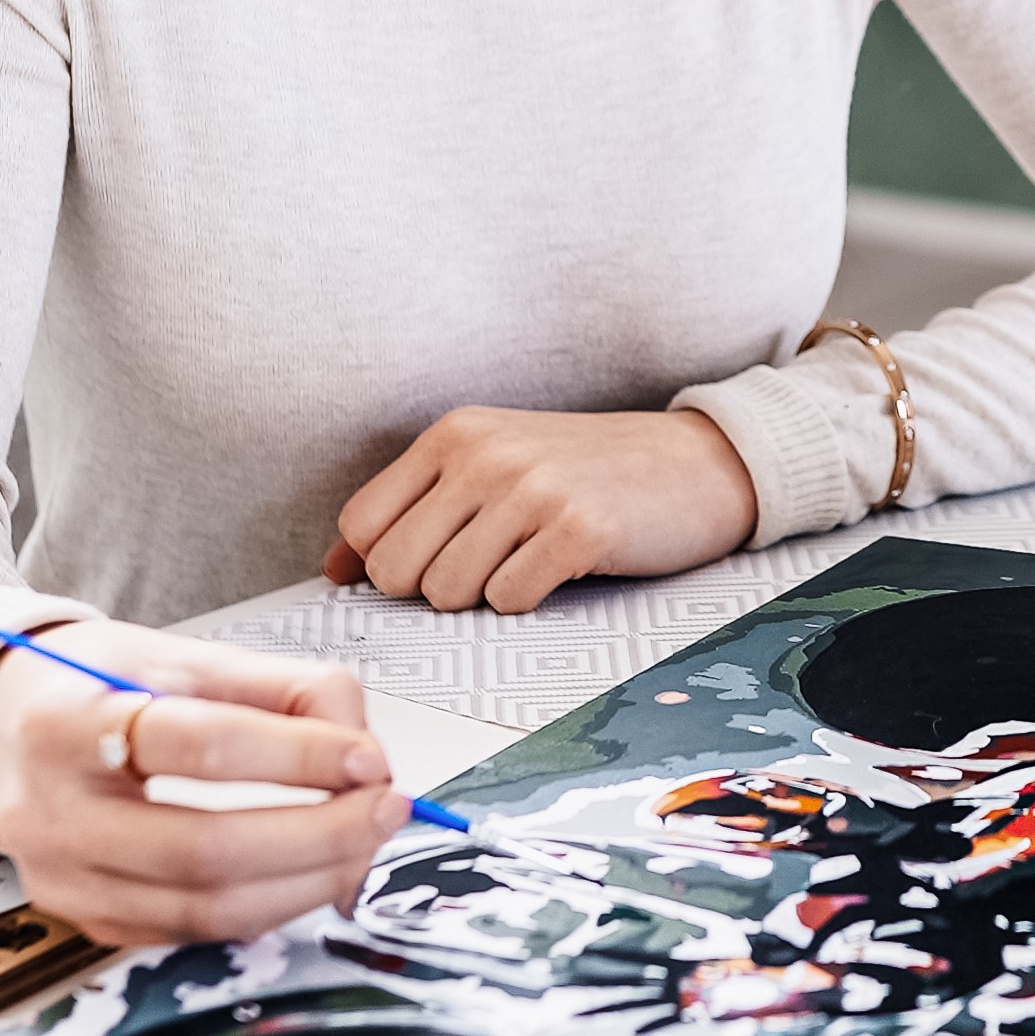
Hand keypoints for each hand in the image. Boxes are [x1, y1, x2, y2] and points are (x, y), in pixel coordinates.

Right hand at [0, 621, 407, 946]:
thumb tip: (365, 755)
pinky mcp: (87, 920)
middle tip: (386, 809)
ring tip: (364, 841)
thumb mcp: (184, 655)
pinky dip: (269, 907)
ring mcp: (63, 881)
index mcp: (72, 726)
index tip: (370, 758)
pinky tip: (313, 872)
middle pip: (204, 851)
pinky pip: (193, 932)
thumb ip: (283, 691)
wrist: (3, 726)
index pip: (200, 747)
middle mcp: (52, 814)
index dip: (299, 756)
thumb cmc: (101, 685)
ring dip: (307, 881)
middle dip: (319, 836)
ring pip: (205, 909)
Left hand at [323, 407, 757, 611]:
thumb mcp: (495, 468)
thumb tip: (334, 570)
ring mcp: (532, 489)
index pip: (362, 526)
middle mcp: (485, 454)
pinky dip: (529, 601)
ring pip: (446, 592)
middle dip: (433, 589)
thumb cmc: (591, 473)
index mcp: (456, 434)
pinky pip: (507, 601)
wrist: (699, 464)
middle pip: (395, 570)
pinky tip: (561, 569)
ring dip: (483, 597)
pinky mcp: (578, 529)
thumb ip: (414, 510)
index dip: (385, 565)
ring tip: (528, 563)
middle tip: (491, 566)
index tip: (435, 561)